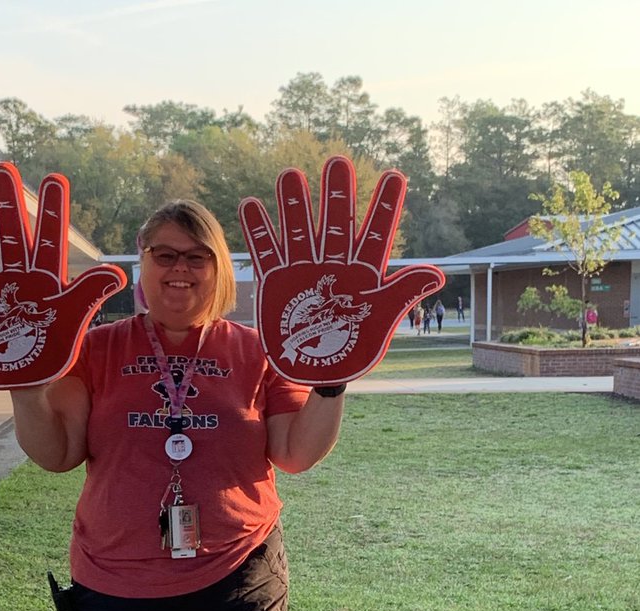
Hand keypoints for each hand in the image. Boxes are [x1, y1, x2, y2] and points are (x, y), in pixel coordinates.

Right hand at [0, 163, 125, 388]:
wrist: (25, 376)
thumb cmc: (52, 348)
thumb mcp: (72, 321)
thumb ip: (88, 294)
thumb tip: (118, 274)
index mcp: (46, 275)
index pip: (50, 236)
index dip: (52, 209)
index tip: (54, 179)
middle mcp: (16, 270)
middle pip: (10, 230)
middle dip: (6, 202)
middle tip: (2, 169)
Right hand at [239, 157, 443, 384]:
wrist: (320, 368)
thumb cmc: (356, 345)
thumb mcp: (382, 318)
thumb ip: (404, 291)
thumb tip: (438, 274)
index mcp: (363, 269)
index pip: (376, 231)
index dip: (385, 205)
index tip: (394, 176)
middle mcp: (333, 262)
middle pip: (335, 221)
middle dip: (336, 194)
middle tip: (337, 163)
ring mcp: (304, 269)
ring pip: (299, 230)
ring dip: (294, 204)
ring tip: (290, 174)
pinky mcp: (278, 281)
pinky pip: (267, 253)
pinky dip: (258, 232)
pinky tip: (250, 206)